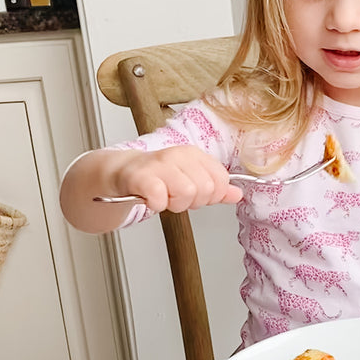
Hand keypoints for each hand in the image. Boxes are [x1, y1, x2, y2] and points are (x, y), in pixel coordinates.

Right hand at [109, 146, 243, 213]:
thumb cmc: (156, 177)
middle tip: (175, 196)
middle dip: (192, 201)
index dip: (211, 195)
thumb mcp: (190, 179)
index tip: (195, 194)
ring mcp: (160, 164)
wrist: (121, 172)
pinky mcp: (142, 177)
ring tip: (162, 196)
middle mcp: (179, 155)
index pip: (221, 180)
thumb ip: (215, 189)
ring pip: (187, 194)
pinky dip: (156, 205)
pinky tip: (150, 198)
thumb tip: (237, 194)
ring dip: (173, 204)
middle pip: (206, 189)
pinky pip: (160, 199)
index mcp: (194, 154)